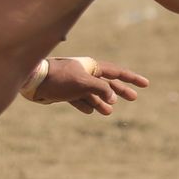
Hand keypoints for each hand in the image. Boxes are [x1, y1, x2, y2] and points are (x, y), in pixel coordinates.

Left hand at [35, 56, 149, 114]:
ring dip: (102, 102)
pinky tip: (89, 111)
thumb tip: (113, 99)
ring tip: (109, 112)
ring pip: (93, 93)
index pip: (117, 72)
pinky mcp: (64, 92)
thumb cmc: (59, 78)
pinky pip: (79, 99)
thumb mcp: (83, 83)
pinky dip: (85, 105)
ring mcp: (75, 82)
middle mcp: (85, 73)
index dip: (132, 78)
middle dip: (120, 91)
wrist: (33, 81)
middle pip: (107, 83)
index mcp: (91, 66)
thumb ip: (101, 90)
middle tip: (134, 98)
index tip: (145, 84)